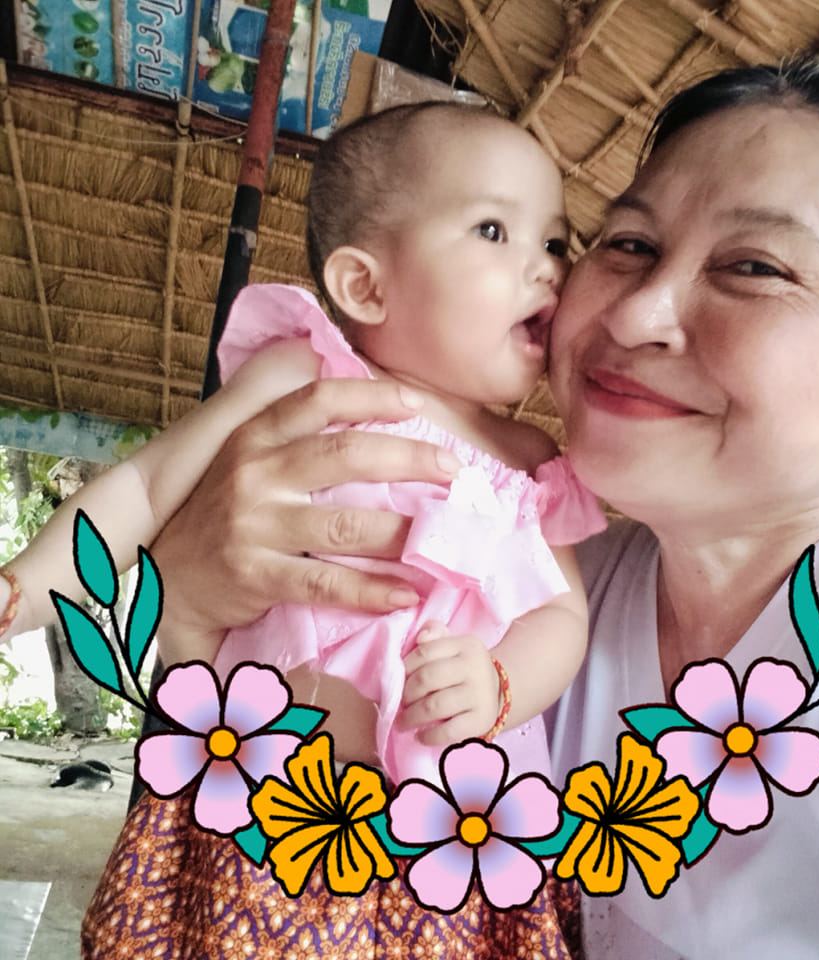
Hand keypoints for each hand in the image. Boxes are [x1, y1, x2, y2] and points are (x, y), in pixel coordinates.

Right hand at [152, 379, 460, 664]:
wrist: (167, 575)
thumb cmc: (223, 512)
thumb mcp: (245, 459)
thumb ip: (294, 436)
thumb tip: (369, 414)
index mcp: (255, 437)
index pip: (318, 401)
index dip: (371, 396)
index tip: (417, 404)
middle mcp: (254, 473)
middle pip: (346, 455)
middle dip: (410, 460)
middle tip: (454, 472)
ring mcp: (254, 525)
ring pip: (346, 525)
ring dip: (404, 532)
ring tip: (445, 535)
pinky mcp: (256, 575)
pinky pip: (326, 583)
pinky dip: (372, 590)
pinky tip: (406, 594)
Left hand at [399, 622, 500, 745]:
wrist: (500, 692)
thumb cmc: (463, 668)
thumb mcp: (453, 646)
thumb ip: (434, 634)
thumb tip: (421, 636)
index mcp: (466, 645)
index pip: (425, 651)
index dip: (405, 667)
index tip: (398, 679)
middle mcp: (475, 667)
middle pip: (427, 678)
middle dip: (406, 694)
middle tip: (400, 703)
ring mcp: (480, 694)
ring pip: (435, 705)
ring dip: (412, 716)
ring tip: (403, 722)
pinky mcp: (482, 720)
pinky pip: (449, 731)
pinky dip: (429, 736)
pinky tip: (420, 736)